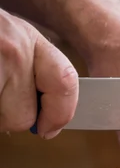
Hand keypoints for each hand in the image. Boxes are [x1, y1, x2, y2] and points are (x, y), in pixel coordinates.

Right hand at [0, 9, 77, 138]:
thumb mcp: (8, 40)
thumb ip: (31, 73)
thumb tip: (47, 120)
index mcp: (28, 38)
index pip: (65, 82)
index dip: (59, 113)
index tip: (48, 129)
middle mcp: (11, 48)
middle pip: (22, 116)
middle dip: (5, 117)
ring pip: (0, 121)